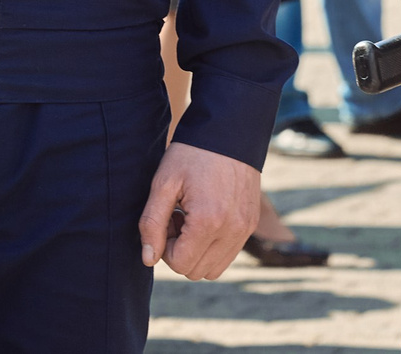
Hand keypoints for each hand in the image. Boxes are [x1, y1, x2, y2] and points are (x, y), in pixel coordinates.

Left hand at [138, 140, 260, 279]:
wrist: (230, 129)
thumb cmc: (192, 153)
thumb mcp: (164, 183)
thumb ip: (151, 223)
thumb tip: (148, 259)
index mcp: (208, 221)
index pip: (180, 264)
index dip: (165, 247)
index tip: (168, 219)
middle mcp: (232, 230)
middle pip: (196, 271)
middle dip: (181, 251)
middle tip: (178, 218)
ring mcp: (245, 228)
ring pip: (214, 269)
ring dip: (198, 252)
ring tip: (192, 220)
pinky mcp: (251, 223)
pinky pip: (229, 253)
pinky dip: (214, 246)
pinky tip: (207, 217)